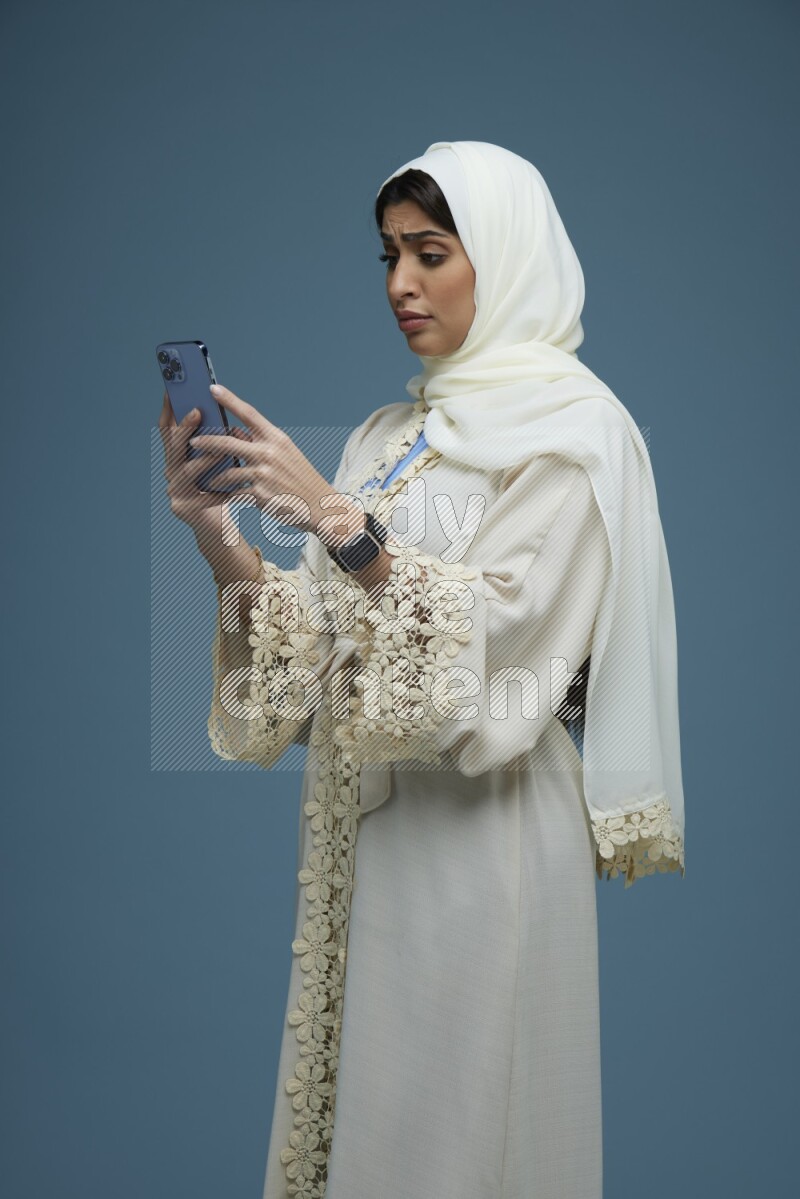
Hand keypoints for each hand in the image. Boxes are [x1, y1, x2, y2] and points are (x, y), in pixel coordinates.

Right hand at [158, 391, 253, 527]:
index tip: (172, 389)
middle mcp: (170, 472)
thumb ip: (215, 443)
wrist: (215, 524)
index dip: (168, 410)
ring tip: (220, 451)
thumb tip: (228, 419)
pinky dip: (218, 491)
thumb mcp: (216, 462)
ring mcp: (174, 491)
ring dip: (204, 459)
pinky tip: (232, 487)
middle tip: (198, 411)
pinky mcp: (183, 509)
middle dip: (185, 428)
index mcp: (176, 457)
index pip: (167, 429)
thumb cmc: (218, 487)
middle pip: (174, 447)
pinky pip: (202, 497)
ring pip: (187, 471)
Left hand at [185, 383, 354, 535]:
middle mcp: (270, 453)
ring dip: (212, 475)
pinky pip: (234, 493)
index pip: (249, 413)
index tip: (212, 389)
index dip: (229, 400)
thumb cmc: (301, 478)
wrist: (320, 506)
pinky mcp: (261, 495)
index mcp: (277, 439)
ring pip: (227, 472)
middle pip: (229, 442)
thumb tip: (234, 431)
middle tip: (192, 441)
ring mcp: (265, 475)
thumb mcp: (286, 453)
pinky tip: (215, 496)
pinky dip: (223, 495)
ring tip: (203, 477)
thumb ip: (260, 443)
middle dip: (206, 441)